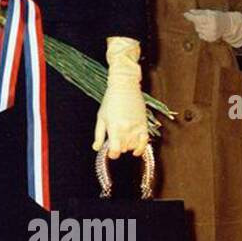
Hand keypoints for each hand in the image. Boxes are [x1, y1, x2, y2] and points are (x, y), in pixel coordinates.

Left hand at [93, 37, 149, 158]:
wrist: (125, 86)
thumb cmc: (110, 100)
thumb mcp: (101, 117)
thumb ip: (99, 135)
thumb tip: (97, 148)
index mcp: (114, 127)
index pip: (115, 151)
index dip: (112, 154)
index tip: (110, 152)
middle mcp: (126, 129)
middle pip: (124, 149)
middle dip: (119, 147)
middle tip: (115, 138)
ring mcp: (136, 127)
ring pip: (133, 146)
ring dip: (128, 146)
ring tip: (124, 137)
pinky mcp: (144, 124)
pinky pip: (145, 142)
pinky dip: (141, 148)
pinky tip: (136, 150)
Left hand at [183, 9, 222, 41]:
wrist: (227, 25)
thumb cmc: (217, 16)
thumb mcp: (209, 12)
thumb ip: (198, 12)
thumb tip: (188, 12)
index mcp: (212, 19)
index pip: (198, 18)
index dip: (191, 16)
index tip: (185, 14)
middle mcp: (212, 27)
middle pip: (197, 25)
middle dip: (196, 21)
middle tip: (202, 19)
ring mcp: (212, 34)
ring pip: (198, 30)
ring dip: (199, 27)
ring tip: (206, 24)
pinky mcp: (211, 39)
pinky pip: (200, 35)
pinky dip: (201, 32)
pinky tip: (208, 29)